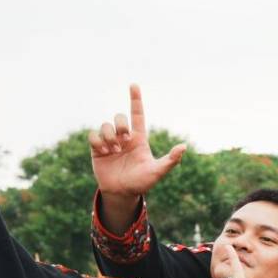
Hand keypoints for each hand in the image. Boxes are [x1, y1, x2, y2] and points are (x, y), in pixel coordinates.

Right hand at [87, 84, 185, 199]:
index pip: (137, 114)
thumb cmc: (141, 182)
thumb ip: (170, 160)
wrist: (122, 193)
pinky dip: (97, 142)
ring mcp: (110, 142)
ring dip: (109, 137)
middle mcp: (124, 137)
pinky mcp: (97, 148)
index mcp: (139, 139)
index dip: (136, 99)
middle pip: (119, 117)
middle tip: (124, 140)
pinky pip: (93, 135)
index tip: (134, 85)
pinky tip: (104, 153)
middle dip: (120, 125)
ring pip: (105, 125)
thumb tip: (184, 146)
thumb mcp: (157, 172)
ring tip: (113, 151)